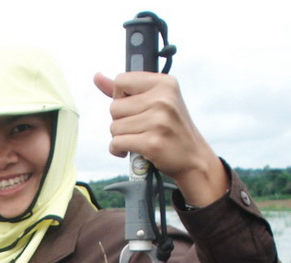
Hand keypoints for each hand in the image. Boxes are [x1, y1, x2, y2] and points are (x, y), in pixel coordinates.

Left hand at [94, 72, 228, 206]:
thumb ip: (126, 90)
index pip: (121, 81)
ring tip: (136, 139)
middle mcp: (163, 99)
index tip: (133, 108)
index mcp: (164, 83)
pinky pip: (117, 143)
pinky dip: (118, 150)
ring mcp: (158, 121)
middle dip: (120, 121)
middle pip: (114, 107)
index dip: (120, 97)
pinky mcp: (152, 143)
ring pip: (114, 127)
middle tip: (137, 128)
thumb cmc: (171, 130)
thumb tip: (97, 77)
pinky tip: (129, 151)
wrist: (192, 158)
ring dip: (119, 137)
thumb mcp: (156, 102)